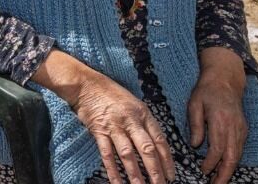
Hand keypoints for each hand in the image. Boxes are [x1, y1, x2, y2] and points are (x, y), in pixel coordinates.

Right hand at [33, 50, 173, 183]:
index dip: (167, 160)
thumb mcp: (134, 103)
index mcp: (143, 114)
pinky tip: (117, 183)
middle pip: (147, 149)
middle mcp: (131, 121)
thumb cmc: (111, 93)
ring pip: (128, 155)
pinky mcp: (99, 131)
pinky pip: (107, 154)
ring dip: (135, 174)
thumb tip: (155, 144)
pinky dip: (113, 171)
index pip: (159, 140)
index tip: (171, 175)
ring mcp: (114, 126)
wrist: (86, 84)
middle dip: (155, 171)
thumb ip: (143, 122)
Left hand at [188, 47, 247, 183]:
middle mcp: (234, 127)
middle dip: (225, 174)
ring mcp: (241, 129)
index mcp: (220, 121)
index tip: (202, 171)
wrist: (225, 80)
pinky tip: (226, 167)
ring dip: (230, 170)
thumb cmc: (206, 91)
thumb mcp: (194, 104)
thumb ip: (195, 125)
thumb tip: (195, 145)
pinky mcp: (244, 129)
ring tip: (219, 181)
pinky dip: (234, 160)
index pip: (217, 149)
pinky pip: (240, 149)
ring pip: (238, 155)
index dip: (210, 163)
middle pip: (232, 157)